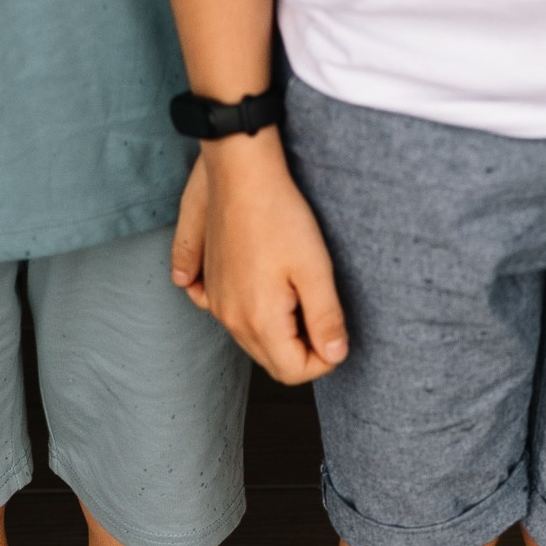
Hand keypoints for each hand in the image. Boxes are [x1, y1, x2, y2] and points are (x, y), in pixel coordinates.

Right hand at [182, 136, 347, 383]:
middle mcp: (229, 319)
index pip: (293, 372)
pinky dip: (250, 315)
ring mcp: (213, 302)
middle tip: (322, 311)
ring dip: (280, 332)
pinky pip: (229, 316)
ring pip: (252, 340)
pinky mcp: (208, 283)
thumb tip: (336, 355)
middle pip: (272, 361)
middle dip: (302, 349)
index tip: (338, 332)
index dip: (324, 361)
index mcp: (258, 321)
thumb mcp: (315, 269)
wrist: (240, 173)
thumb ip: (326, 319)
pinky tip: (266, 290)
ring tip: (299, 294)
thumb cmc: (279, 216)